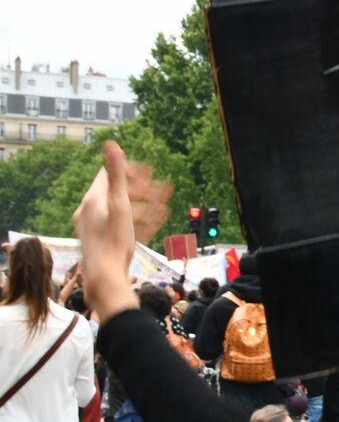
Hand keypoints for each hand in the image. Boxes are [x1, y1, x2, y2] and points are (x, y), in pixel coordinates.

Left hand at [72, 142, 170, 320]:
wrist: (105, 277)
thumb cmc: (112, 242)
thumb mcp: (119, 204)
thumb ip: (117, 174)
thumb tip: (111, 144)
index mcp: (92, 201)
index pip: (108, 176)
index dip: (130, 171)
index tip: (149, 173)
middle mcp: (90, 212)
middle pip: (118, 193)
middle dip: (143, 191)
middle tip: (163, 190)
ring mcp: (96, 227)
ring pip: (123, 211)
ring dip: (146, 207)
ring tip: (165, 208)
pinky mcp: (103, 241)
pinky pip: (122, 226)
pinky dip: (139, 222)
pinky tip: (153, 224)